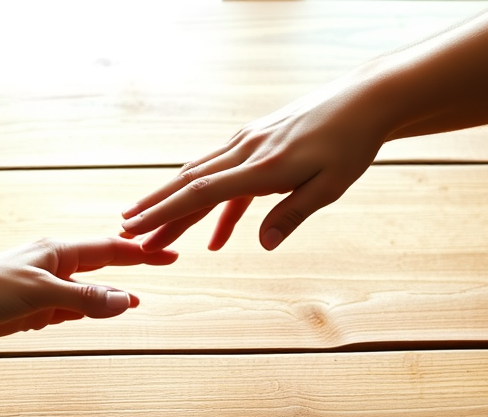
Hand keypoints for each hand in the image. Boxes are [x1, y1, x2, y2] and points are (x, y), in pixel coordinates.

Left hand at [0, 237, 177, 340]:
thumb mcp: (40, 295)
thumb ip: (83, 298)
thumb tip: (125, 300)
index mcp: (58, 252)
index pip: (111, 250)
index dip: (141, 253)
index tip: (169, 253)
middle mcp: (54, 264)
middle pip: (102, 266)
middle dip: (132, 267)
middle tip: (164, 264)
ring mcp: (44, 285)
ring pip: (85, 291)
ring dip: (108, 296)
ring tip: (135, 300)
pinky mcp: (31, 306)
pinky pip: (67, 308)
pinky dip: (83, 311)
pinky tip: (94, 315)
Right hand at [120, 71, 394, 251]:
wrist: (363, 100)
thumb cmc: (351, 145)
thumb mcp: (330, 186)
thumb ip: (293, 214)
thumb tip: (263, 245)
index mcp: (262, 166)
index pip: (202, 192)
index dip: (165, 213)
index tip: (136, 228)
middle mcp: (247, 150)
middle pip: (189, 183)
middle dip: (155, 209)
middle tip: (125, 230)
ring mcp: (248, 143)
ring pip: (200, 176)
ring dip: (174, 203)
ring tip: (149, 226)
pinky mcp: (255, 142)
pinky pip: (225, 176)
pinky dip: (214, 205)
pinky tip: (215, 237)